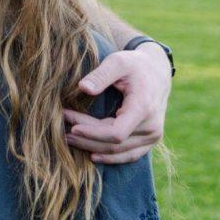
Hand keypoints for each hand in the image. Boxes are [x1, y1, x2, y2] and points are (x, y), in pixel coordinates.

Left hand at [63, 43, 170, 163]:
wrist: (157, 71)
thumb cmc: (134, 64)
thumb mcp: (118, 62)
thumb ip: (101, 75)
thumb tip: (82, 88)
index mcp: (144, 108)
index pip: (116, 133)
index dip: (92, 133)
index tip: (71, 126)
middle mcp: (151, 127)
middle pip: (114, 143)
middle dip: (87, 138)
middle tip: (62, 131)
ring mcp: (152, 136)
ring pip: (119, 152)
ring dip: (93, 148)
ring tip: (69, 140)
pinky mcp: (150, 140)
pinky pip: (129, 155)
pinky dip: (111, 157)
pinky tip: (92, 155)